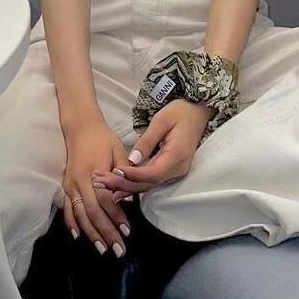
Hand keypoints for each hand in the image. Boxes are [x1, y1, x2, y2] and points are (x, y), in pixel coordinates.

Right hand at [61, 116, 133, 255]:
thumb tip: (131, 197)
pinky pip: (67, 209)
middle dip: (105, 233)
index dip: (116, 217)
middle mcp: (80, 181)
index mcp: (95, 171)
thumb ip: (124, 172)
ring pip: (80, 215)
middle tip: (118, 250)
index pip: (106, 200)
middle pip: (93, 213)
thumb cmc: (103, 138)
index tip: (127, 231)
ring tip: (102, 249)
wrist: (81, 127)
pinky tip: (78, 236)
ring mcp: (70, 185)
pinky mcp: (65, 186)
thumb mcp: (118, 149)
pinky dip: (71, 224)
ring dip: (91, 233)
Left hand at [91, 99, 210, 196]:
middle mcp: (178, 169)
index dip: (132, 176)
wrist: (198, 111)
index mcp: (177, 156)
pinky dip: (135, 183)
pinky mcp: (171, 170)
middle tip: (100, 183)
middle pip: (148, 183)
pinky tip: (119, 186)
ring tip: (104, 187)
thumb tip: (132, 160)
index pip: (152, 173)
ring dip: (126, 187)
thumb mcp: (161, 120)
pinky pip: (152, 180)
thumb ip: (146, 141)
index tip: (114, 173)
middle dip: (123, 185)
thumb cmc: (180, 111)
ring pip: (149, 185)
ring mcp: (176, 172)